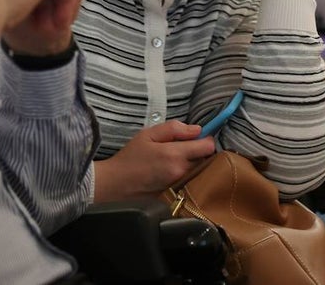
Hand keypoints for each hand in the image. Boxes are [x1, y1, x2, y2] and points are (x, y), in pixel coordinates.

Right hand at [93, 121, 215, 201]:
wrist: (116, 184)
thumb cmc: (130, 157)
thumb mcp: (148, 134)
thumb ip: (174, 129)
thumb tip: (198, 130)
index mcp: (175, 155)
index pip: (208, 147)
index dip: (206, 139)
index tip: (198, 137)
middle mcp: (181, 172)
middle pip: (207, 160)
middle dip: (201, 152)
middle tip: (186, 147)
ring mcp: (180, 186)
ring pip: (200, 171)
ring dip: (196, 164)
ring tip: (179, 159)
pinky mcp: (177, 195)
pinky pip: (192, 182)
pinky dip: (189, 175)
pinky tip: (175, 172)